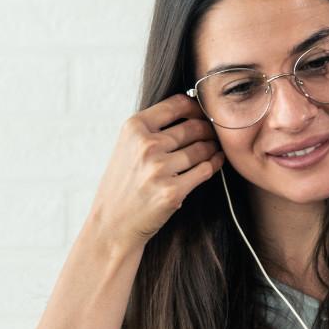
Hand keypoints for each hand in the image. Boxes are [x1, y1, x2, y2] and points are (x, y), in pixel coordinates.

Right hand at [88, 93, 224, 248]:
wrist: (112, 224)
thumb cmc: (123, 184)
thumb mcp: (127, 147)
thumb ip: (153, 128)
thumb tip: (192, 109)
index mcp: (134, 129)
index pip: (177, 104)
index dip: (196, 107)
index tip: (204, 113)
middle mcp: (146, 146)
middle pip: (193, 127)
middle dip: (209, 129)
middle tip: (215, 133)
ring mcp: (159, 169)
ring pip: (201, 149)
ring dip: (213, 147)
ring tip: (214, 148)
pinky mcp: (172, 191)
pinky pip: (204, 170)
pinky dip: (214, 164)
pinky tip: (215, 161)